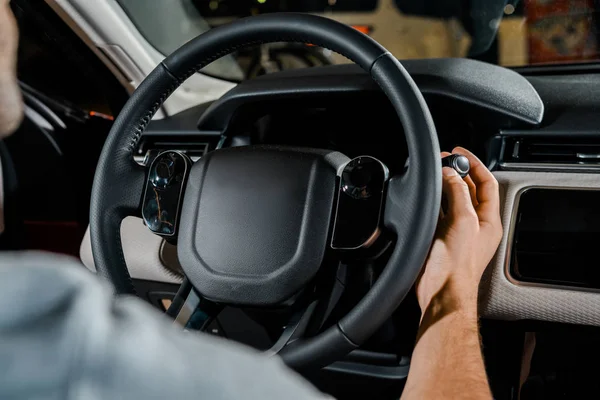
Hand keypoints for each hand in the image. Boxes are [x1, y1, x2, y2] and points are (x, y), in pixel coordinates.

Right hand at [416, 147, 501, 318]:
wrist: (440, 291)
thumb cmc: (457, 266)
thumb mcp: (462, 221)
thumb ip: (458, 193)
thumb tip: (450, 174)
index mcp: (488, 220)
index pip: (487, 183)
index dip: (475, 165)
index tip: (460, 153)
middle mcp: (474, 225)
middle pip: (469, 189)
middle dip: (457, 172)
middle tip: (444, 160)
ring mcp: (457, 231)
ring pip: (452, 199)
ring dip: (444, 185)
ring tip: (434, 173)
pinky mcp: (439, 237)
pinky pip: (437, 212)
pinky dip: (432, 200)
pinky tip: (425, 194)